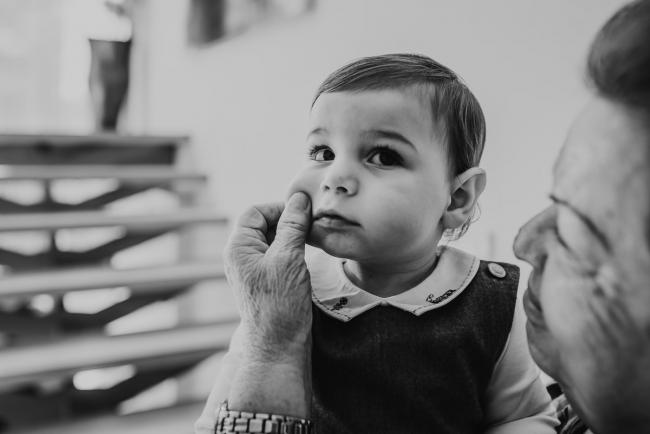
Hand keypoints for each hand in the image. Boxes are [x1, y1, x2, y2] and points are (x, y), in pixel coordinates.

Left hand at [224, 192, 312, 361]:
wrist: (278, 345)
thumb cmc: (280, 304)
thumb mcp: (289, 258)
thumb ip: (293, 226)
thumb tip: (299, 200)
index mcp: (238, 248)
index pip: (255, 212)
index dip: (279, 208)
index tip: (303, 213)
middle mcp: (241, 257)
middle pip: (262, 224)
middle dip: (287, 221)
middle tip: (311, 226)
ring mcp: (252, 270)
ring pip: (272, 240)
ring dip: (291, 236)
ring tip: (311, 240)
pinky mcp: (265, 281)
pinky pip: (277, 256)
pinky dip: (292, 250)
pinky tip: (307, 256)